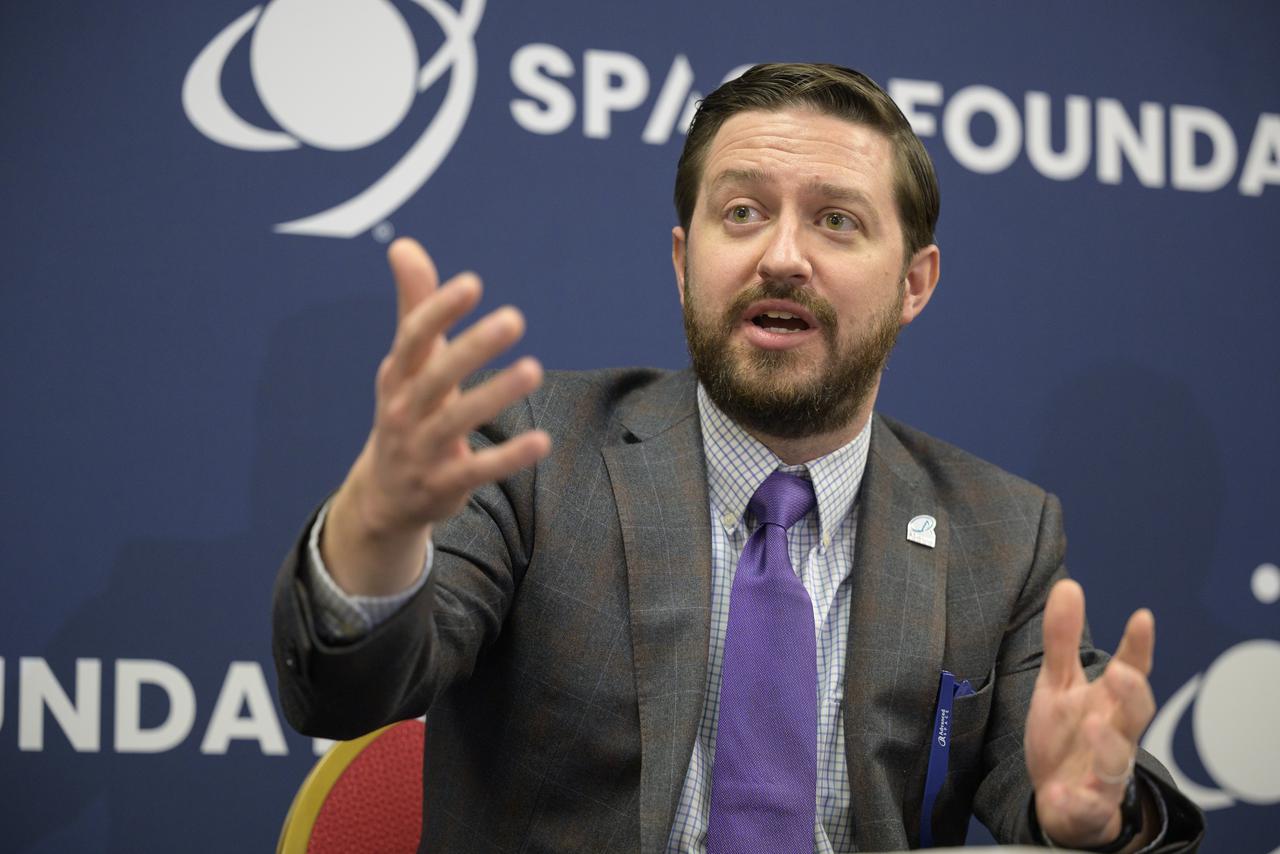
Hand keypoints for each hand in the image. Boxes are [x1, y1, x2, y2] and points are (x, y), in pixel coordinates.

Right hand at [322, 238, 551, 594]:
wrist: (385, 495)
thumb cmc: (408, 410)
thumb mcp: (407, 363)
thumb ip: (414, 305)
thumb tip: (404, 244)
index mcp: (397, 375)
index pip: (414, 338)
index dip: (439, 310)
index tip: (472, 283)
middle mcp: (404, 410)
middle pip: (437, 375)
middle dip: (474, 347)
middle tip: (514, 318)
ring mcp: (423, 449)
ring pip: (458, 420)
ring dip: (496, 395)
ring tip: (534, 368)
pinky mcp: (445, 483)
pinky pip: (479, 469)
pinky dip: (509, 457)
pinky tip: (542, 441)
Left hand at [1024, 579, 1155, 848]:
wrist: (1060, 801)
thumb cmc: (1067, 735)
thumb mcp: (1056, 684)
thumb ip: (1062, 640)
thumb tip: (1069, 585)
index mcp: (1110, 703)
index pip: (1132, 672)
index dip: (1139, 647)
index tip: (1143, 618)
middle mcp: (1115, 735)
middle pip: (1136, 715)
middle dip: (1133, 695)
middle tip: (1121, 673)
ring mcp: (1103, 773)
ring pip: (1117, 761)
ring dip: (1107, 744)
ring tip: (1093, 724)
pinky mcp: (1087, 805)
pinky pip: (1087, 807)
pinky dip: (1076, 801)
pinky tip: (1061, 793)